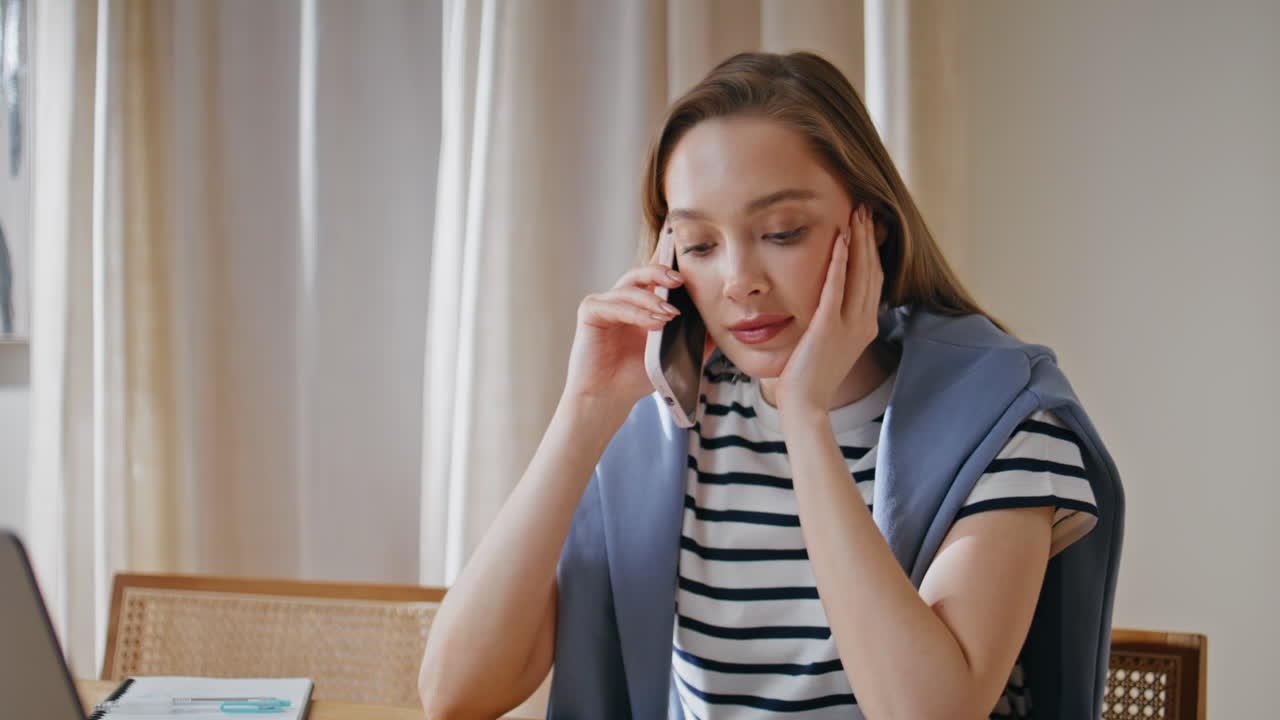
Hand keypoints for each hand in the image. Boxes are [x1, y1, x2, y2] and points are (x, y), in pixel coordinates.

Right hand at [562, 245, 684, 415]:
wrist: (609, 398)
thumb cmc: (635, 376)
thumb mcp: (672, 355)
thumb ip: (694, 338)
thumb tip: (720, 326)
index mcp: (641, 303)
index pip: (656, 275)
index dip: (669, 260)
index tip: (688, 258)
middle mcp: (622, 298)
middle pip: (641, 272)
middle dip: (662, 272)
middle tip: (680, 281)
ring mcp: (605, 303)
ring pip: (630, 287)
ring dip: (652, 299)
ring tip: (671, 314)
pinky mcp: (590, 312)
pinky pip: (614, 305)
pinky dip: (636, 312)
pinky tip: (653, 323)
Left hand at [774, 204, 883, 413]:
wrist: (806, 405)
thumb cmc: (811, 377)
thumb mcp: (831, 345)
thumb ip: (836, 321)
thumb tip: (830, 302)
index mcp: (866, 326)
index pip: (874, 279)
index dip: (872, 250)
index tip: (868, 225)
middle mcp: (864, 323)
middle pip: (871, 270)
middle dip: (868, 237)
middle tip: (865, 207)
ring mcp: (848, 326)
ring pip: (859, 273)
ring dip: (858, 240)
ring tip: (856, 213)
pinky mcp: (827, 328)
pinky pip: (835, 288)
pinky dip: (840, 262)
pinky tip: (839, 239)